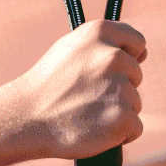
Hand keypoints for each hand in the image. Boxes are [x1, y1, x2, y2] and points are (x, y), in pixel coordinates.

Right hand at [11, 20, 146, 160]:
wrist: (27, 117)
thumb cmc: (47, 84)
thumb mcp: (69, 48)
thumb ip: (102, 45)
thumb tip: (138, 53)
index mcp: (99, 33)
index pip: (137, 41)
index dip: (129, 55)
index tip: (113, 68)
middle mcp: (113, 56)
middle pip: (136, 75)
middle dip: (118, 86)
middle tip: (87, 94)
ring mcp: (120, 87)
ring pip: (134, 102)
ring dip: (116, 110)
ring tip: (86, 111)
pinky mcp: (123, 117)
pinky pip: (134, 127)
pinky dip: (119, 133)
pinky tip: (94, 128)